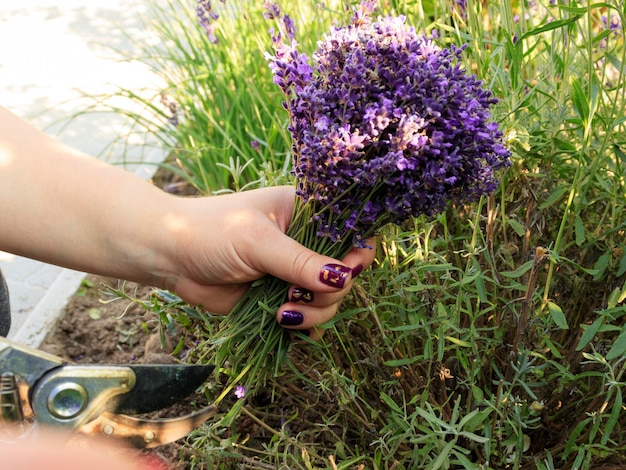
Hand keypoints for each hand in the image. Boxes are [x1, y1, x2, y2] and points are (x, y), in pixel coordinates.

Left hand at [162, 186, 375, 332]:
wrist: (169, 256)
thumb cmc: (210, 232)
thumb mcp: (256, 241)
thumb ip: (299, 261)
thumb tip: (343, 279)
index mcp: (306, 213)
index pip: (351, 230)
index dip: (357, 253)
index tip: (346, 272)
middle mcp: (304, 242)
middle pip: (344, 274)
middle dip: (328, 294)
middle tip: (296, 299)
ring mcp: (292, 272)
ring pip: (327, 299)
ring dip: (314, 313)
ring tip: (281, 314)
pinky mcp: (278, 297)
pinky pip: (306, 316)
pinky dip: (304, 327)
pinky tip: (290, 328)